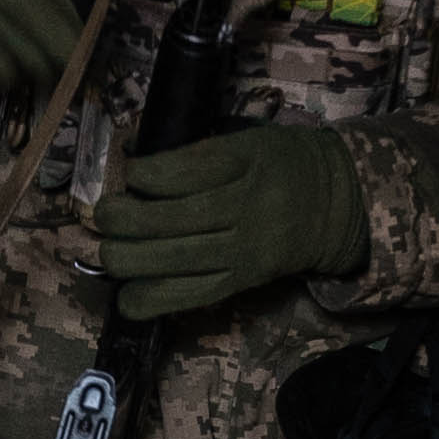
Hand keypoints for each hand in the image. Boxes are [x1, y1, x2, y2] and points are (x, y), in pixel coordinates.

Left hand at [97, 124, 365, 322]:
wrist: (334, 205)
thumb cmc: (280, 164)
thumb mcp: (248, 138)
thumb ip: (195, 150)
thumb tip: (129, 156)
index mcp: (248, 161)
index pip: (188, 171)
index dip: (147, 175)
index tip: (130, 173)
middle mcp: (247, 206)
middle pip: (175, 219)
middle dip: (126, 220)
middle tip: (105, 216)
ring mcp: (245, 249)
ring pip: (178, 260)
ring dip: (131, 260)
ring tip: (108, 252)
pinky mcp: (242, 281)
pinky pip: (193, 295)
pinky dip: (154, 300)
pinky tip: (126, 300)